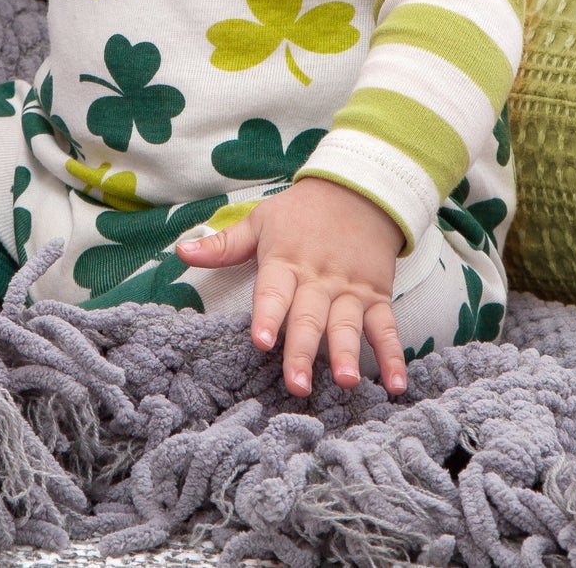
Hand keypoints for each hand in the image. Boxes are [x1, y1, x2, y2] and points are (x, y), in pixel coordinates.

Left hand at [175, 176, 407, 397]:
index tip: (260, 341)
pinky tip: (396, 384)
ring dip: (347, 353)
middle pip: (309, 318)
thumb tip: (179, 251)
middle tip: (297, 385)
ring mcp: (350, 289)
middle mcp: (318, 279)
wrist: (358, 191)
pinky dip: (394, 355)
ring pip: (348, 325)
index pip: (273, 292)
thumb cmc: (301, 213)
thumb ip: (223, 244)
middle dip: (302, 351)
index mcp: (285, 262)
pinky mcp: (377, 296)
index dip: (267, 316)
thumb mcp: (260, 221)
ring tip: (345, 381)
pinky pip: (387, 328)